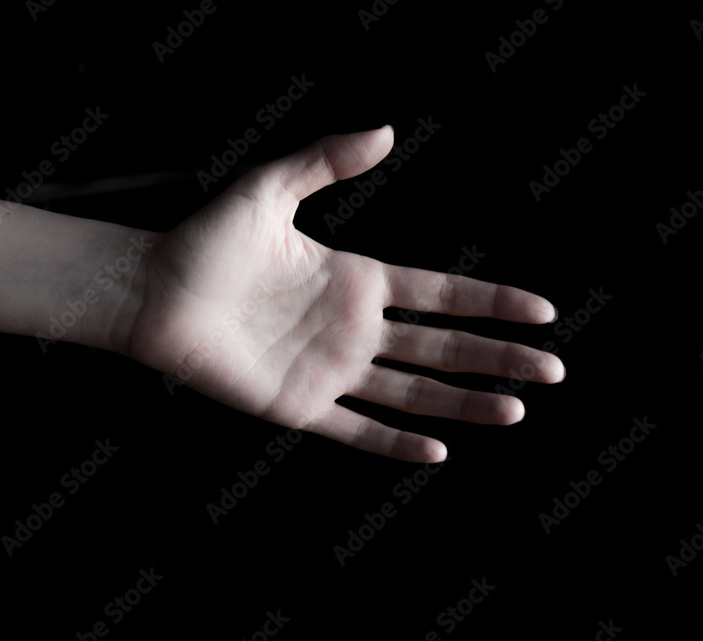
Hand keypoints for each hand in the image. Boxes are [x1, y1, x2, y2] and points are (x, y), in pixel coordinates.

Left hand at [127, 127, 564, 462]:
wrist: (151, 292)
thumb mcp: (270, 188)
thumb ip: (326, 159)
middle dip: (497, 358)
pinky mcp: (299, 405)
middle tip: (552, 371)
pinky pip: (356, 430)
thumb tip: (387, 128)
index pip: (440, 294)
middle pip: (442, 348)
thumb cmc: (205, 240)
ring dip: (464, 403)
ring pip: (412, 392)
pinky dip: (396, 443)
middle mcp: (351, 328)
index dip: (491, 302)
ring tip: (514, 410)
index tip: (541, 309)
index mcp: (355, 278)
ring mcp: (329, 370)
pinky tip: (438, 450)